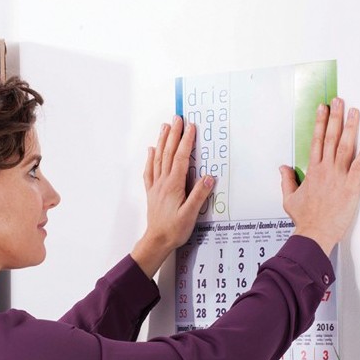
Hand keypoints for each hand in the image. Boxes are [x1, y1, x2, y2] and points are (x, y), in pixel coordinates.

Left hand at [130, 117, 214, 278]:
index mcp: (174, 185)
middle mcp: (163, 182)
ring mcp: (156, 186)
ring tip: (165, 126)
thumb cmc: (174, 230)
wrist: (156, 241)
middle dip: (174, 134)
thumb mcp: (190, 214)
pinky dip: (150, 158)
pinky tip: (151, 150)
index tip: (191, 126)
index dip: (186, 141)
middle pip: (168, 153)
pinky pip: (150, 171)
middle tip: (177, 118)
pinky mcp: (152, 192)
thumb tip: (209, 178)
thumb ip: (199, 195)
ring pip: (158, 158)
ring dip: (162, 141)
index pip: (181, 158)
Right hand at [279, 98, 359, 254]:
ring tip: (355, 112)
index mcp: (312, 171)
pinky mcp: (351, 187)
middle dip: (335, 117)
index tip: (323, 108)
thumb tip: (283, 168)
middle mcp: (325, 169)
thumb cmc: (305, 219)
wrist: (315, 233)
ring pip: (345, 146)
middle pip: (331, 137)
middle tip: (339, 101)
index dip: (320, 122)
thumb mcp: (289, 199)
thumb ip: (287, 181)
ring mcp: (338, 177)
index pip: (317, 140)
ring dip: (350, 127)